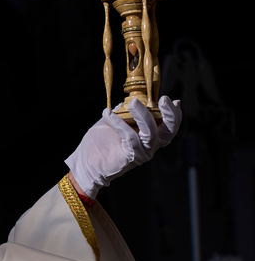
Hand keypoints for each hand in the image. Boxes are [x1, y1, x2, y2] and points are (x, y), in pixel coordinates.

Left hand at [65, 96, 181, 198]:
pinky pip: (130, 138)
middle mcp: (149, 145)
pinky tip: (108, 114)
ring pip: (151, 134)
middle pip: (169, 132)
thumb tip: (130, 98)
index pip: (169, 126)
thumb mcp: (114, 121)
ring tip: (133, 103)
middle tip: (163, 99)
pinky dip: (119, 123)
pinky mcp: (130, 158)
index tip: (173, 100)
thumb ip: (124, 111)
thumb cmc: (100, 141)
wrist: (85, 162)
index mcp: (149, 136)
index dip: (174, 114)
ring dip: (143, 116)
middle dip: (170, 114)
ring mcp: (141, 153)